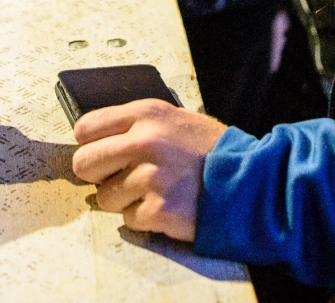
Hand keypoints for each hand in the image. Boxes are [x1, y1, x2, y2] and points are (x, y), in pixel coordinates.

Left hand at [71, 101, 227, 240]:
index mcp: (147, 114)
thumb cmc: (211, 151)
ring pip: (105, 197)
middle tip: (121, 178)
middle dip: (99, 175)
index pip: (86, 128)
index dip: (91, 145)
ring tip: (156, 192)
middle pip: (84, 164)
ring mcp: (151, 178)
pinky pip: (128, 220)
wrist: (250, 183)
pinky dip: (144, 218)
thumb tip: (96, 139)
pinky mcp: (158, 210)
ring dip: (125, 200)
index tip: (103, 154)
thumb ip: (137, 125)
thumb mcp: (176, 119)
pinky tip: (167, 206)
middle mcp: (145, 142)